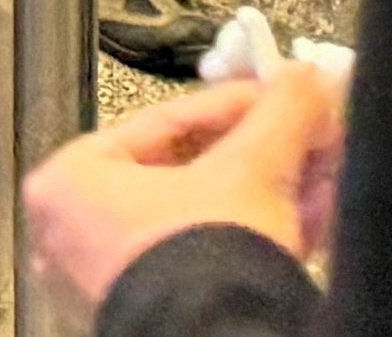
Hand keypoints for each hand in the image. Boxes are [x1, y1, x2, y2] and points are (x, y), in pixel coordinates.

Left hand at [24, 56, 345, 311]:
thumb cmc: (202, 260)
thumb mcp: (253, 168)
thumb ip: (281, 113)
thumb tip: (310, 78)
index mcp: (68, 183)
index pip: (166, 122)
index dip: (240, 105)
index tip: (283, 96)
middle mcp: (72, 234)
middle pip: (189, 172)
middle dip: (264, 156)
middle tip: (309, 138)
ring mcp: (104, 281)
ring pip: (202, 218)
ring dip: (271, 196)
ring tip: (323, 179)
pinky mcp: (145, 315)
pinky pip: (201, 261)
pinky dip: (252, 240)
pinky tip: (310, 225)